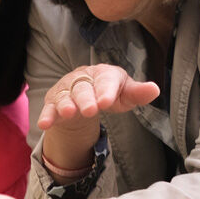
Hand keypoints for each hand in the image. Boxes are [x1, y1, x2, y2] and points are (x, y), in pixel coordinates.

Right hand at [39, 64, 159, 131]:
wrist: (86, 95)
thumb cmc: (109, 92)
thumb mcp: (125, 94)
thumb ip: (138, 93)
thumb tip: (154, 89)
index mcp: (104, 74)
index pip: (106, 80)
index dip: (106, 90)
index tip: (107, 102)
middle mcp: (82, 78)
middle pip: (83, 88)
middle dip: (86, 99)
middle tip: (90, 110)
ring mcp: (66, 90)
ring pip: (65, 96)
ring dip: (65, 105)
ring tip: (67, 113)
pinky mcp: (53, 101)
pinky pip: (49, 108)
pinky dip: (46, 116)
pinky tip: (44, 124)